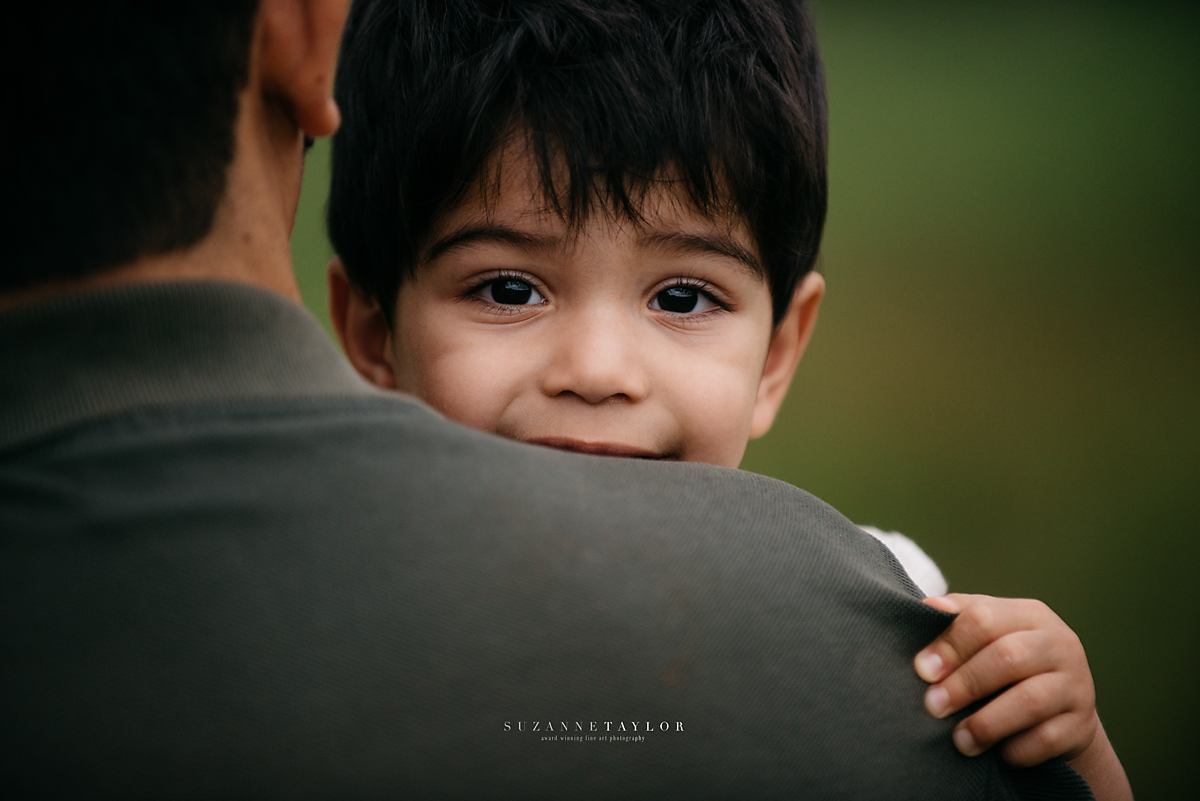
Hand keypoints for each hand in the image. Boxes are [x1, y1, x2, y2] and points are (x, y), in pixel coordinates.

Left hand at [913, 594, 1096, 766]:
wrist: (1059, 709)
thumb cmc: (1007, 664)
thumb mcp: (987, 634)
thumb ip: (958, 618)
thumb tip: (929, 607)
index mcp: (1029, 614)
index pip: (985, 618)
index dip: (950, 645)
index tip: (922, 670)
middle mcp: (1059, 644)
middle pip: (1008, 656)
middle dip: (964, 683)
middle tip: (933, 706)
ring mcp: (1076, 684)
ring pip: (1030, 700)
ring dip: (987, 723)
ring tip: (959, 740)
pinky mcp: (1082, 724)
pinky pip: (1048, 739)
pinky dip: (1017, 749)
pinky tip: (995, 755)